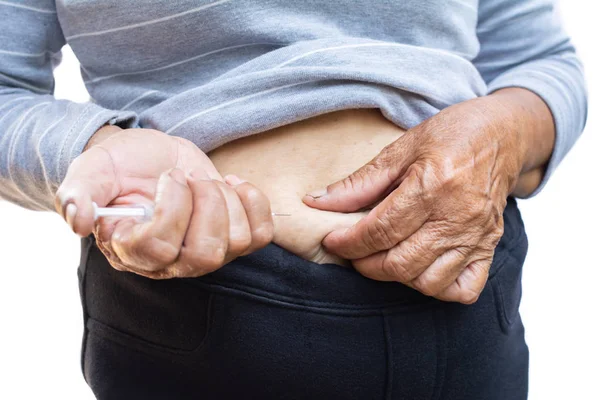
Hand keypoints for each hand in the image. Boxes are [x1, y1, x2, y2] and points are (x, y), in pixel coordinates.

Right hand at [55, 126, 273, 278]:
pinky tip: (231, 185)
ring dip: (227, 198)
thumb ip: (78, 193)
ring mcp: (207, 253)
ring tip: (205, 181)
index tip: (169, 176)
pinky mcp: (234, 238)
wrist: (152, 159)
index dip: (172, 208)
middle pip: (206, 254)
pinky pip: (262, 234)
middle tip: (191, 177)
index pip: (160, 248)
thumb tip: (79, 220)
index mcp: (132, 249)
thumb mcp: (93, 170)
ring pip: (237, 242)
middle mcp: (172, 261)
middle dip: (207, 204)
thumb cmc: (122, 167)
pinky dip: (254, 202)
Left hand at [303, 90, 551, 303]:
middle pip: (400, 263)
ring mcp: (476, 237)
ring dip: (396, 278)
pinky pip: (464, 289)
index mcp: (432, 186)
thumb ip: (360, 182)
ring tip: (382, 257)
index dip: (348, 243)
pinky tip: (422, 269)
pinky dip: (439, 289)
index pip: (380, 231)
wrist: (504, 134)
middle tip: (353, 251)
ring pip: (428, 283)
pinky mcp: (490, 247)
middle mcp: (457, 217)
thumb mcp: (402, 147)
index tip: (332, 241)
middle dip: (365, 264)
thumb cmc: (452, 134)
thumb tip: (316, 201)